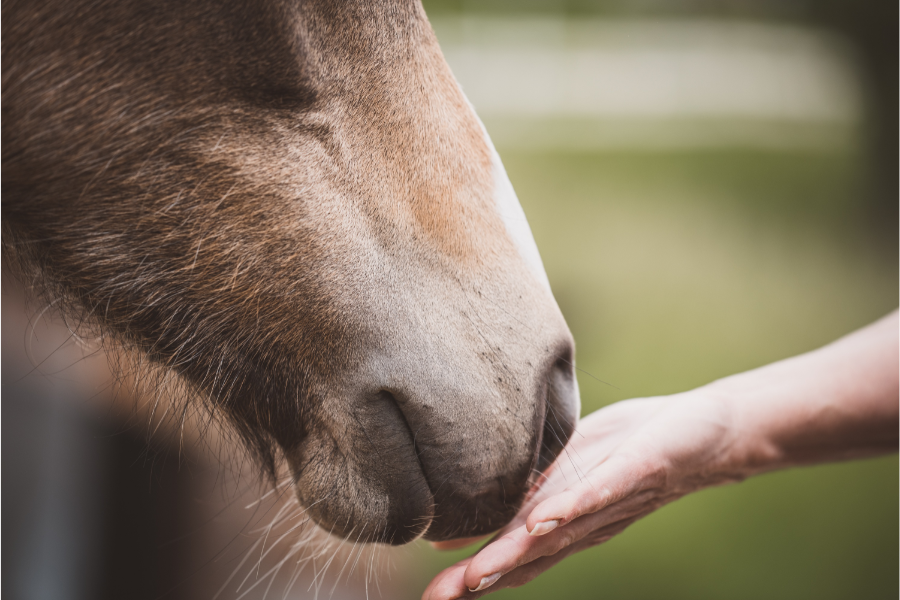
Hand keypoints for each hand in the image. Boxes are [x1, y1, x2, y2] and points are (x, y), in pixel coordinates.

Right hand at [423, 390, 741, 598]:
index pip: (510, 556)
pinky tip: (543, 519)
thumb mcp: (560, 477)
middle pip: (525, 556)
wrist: (705, 437)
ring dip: (516, 554)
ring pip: (555, 534)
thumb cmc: (627, 453)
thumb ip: (516, 505)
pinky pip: (601, 492)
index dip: (469, 580)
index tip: (427, 597)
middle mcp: (580, 522)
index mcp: (558, 521)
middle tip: (437, 598)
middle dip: (480, 577)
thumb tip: (453, 535)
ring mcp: (607, 500)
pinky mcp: (634, 471)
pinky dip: (571, 508)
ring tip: (476, 573)